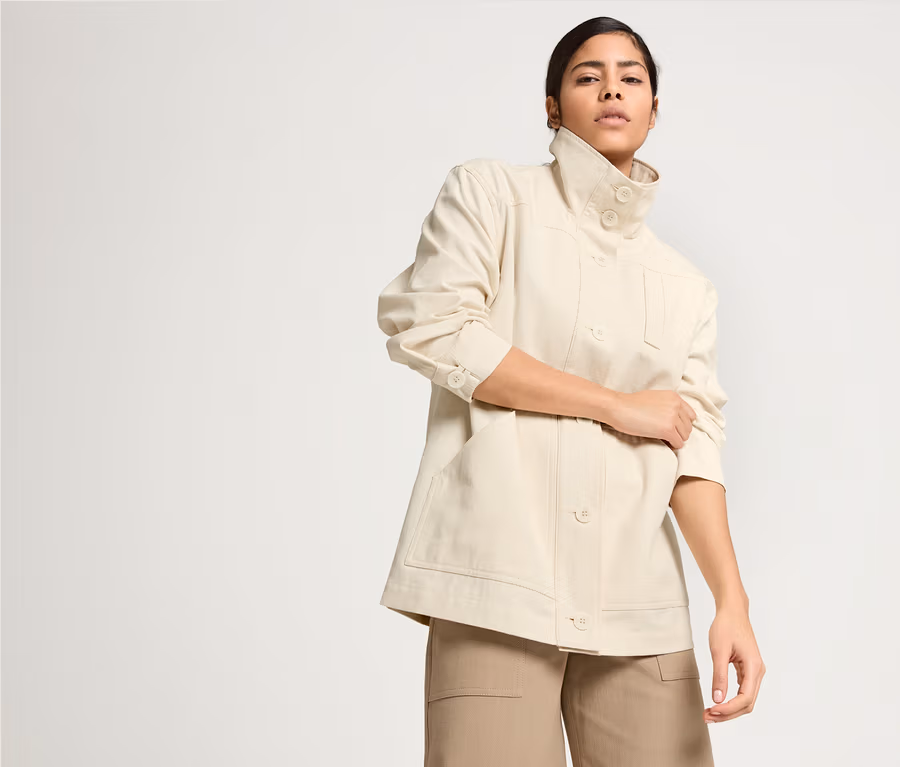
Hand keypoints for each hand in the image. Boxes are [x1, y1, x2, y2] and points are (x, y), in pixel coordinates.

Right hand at [606, 389, 696, 447]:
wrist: (619, 407)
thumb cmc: (630, 403)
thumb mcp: (654, 397)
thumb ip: (667, 405)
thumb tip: (673, 418)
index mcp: (674, 397)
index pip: (690, 415)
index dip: (682, 423)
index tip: (675, 427)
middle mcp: (676, 406)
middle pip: (688, 426)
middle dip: (679, 432)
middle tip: (669, 435)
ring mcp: (672, 418)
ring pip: (685, 436)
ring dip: (676, 439)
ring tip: (666, 439)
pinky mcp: (667, 430)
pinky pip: (678, 443)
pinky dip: (673, 445)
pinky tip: (665, 443)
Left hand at [704, 602, 764, 723]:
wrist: (732, 611)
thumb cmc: (726, 626)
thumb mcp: (719, 650)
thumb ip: (719, 675)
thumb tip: (717, 699)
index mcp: (754, 666)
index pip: (745, 698)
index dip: (729, 708)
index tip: (712, 710)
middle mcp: (758, 671)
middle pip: (747, 703)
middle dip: (728, 713)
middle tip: (707, 717)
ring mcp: (754, 671)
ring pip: (745, 699)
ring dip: (729, 709)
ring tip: (710, 712)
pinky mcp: (748, 669)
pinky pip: (742, 691)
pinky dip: (731, 699)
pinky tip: (717, 702)